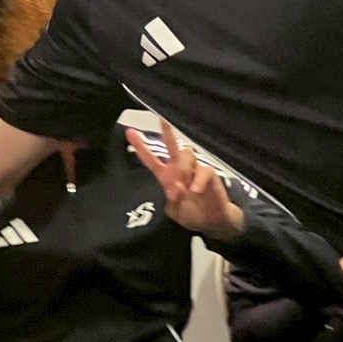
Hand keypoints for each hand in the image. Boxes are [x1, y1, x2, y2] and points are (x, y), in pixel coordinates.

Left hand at [126, 119, 243, 237]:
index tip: (130, 132)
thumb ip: (173, 202)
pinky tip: (195, 189)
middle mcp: (179, 168)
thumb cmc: (191, 213)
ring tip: (184, 183)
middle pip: (172, 146)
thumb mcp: (176, 213)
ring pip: (187, 154)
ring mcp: (194, 169)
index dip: (141, 146)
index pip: (151, 159)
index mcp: (166, 176)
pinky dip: (199, 179)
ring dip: (183, 166)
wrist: (212, 221)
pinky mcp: (209, 174)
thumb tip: (174, 187)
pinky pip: (204, 170)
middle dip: (167, 132)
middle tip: (163, 120)